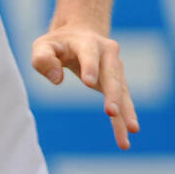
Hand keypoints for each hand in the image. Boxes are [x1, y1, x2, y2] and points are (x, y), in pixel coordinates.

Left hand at [32, 26, 140, 149]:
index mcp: (88, 42)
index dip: (90, 67)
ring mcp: (115, 70)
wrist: (81, 34)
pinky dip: (123, 121)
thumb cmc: (58, 44)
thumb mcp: (42, 46)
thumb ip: (43, 58)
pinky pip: (122, 103)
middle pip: (112, 75)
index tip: (89, 83)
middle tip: (111, 112)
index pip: (90, 55)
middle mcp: (107, 55)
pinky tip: (125, 139)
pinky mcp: (116, 84)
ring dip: (127, 112)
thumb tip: (57, 79)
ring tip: (132, 130)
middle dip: (113, 93)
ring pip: (122, 92)